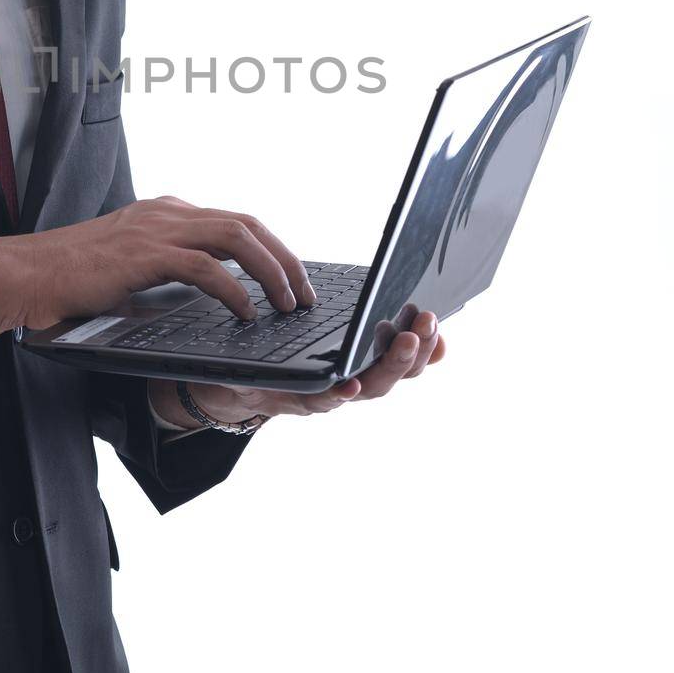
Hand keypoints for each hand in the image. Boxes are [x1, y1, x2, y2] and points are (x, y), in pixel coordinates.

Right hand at [0, 194, 314, 355]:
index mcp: (168, 213)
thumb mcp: (133, 266)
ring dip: (271, 271)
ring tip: (288, 303)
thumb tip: (208, 293)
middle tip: (305, 293)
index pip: (236, 222)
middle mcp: (169, 213)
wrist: (28, 273)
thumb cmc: (73, 276)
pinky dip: (235, 289)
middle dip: (285, 259)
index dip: (271, 249)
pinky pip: (206, 267)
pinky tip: (246, 313)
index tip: (291, 279)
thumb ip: (168, 269)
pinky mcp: (145, 254)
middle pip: (248, 224)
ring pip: (237, 237)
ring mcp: (157, 230)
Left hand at [152, 304, 444, 426]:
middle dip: (417, 350)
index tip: (444, 322)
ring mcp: (328, 395)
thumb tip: (389, 272)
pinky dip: (339, 393)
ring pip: (369, 388)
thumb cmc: (281, 347)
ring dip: (390, 367)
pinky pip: (322, 400)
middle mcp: (352, 381)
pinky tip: (347, 381)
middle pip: (396, 372)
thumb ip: (350, 309)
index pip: (405, 353)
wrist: (229, 378)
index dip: (430, 344)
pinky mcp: (295, 400)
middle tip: (427, 324)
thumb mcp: (318, 325)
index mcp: (361, 358)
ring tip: (404, 342)